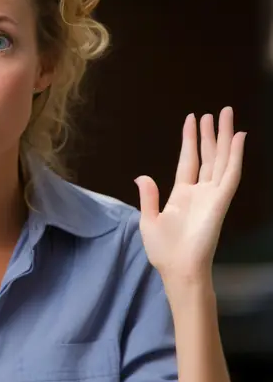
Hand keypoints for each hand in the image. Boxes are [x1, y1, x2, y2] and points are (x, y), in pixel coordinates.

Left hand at [134, 107, 245, 283]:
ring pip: (221, 159)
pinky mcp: (221, 201)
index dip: (190, 140)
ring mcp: (212, 195)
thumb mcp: (149, 221)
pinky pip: (231, 174)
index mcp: (181, 195)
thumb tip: (142, 177)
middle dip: (210, 134)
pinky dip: (236, 155)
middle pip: (208, 156)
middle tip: (214, 113)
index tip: (192, 119)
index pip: (189, 161)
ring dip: (224, 137)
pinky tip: (239, 137)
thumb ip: (149, 197)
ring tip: (226, 114)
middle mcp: (199, 192)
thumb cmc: (163, 250)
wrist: (178, 268)